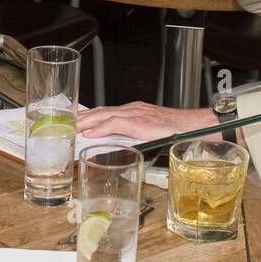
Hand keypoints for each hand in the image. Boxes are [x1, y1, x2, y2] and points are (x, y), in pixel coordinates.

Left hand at [77, 102, 213, 140]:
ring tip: (72, 128)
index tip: (77, 123)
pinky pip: (115, 122)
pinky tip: (90, 133)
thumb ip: (134, 139)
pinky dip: (100, 127)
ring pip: (104, 114)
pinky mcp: (139, 121)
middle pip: (101, 111)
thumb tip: (119, 151)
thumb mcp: (150, 134)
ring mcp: (135, 114)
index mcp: (134, 112)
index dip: (90, 117)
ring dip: (86, 121)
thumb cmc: (176, 132)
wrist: (193, 127)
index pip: (106, 112)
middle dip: (83, 117)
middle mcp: (132, 110)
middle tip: (67, 124)